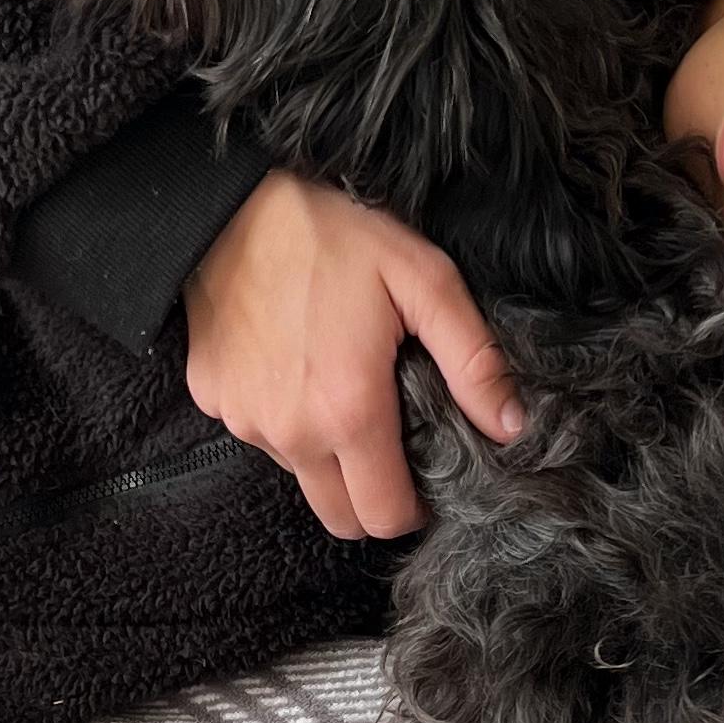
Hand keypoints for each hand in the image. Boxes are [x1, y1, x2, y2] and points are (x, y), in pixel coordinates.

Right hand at [180, 172, 524, 540]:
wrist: (230, 205)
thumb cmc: (332, 235)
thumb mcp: (423, 280)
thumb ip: (473, 360)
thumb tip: (510, 427)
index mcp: (349, 412)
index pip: (383, 517)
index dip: (412, 508)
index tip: (423, 478)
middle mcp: (291, 432)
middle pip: (339, 518)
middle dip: (371, 498)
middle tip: (389, 447)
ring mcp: (246, 422)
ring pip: (300, 476)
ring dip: (326, 455)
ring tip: (340, 387)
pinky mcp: (213, 403)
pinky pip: (259, 435)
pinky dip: (282, 419)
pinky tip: (294, 365)